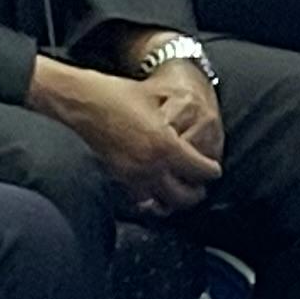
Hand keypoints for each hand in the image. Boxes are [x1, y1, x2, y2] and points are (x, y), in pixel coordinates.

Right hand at [27, 58, 222, 214]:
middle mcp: (151, 167)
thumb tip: (196, 134)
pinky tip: (156, 193)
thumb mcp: (158, 101)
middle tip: (201, 186)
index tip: (215, 170)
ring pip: (162, 204)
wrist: (85, 102)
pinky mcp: (118, 179)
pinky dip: (152, 201)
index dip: (212, 171)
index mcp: (166, 145)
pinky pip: (141, 200)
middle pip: (184, 195)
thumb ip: (178, 121)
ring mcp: (132, 176)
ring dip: (175, 200)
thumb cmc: (120, 95)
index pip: (199, 170)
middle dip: (197, 192)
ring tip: (181, 192)